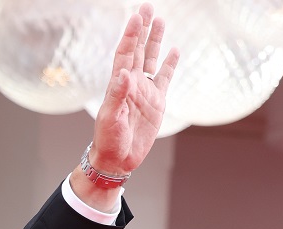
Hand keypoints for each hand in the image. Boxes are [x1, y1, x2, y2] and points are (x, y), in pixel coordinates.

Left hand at [91, 3, 180, 176]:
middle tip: (146, 7)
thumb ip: (118, 95)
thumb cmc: (108, 140)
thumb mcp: (111, 118)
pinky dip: (169, 64)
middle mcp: (131, 83)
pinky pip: (164, 77)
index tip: (136, 17)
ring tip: (160, 20)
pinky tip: (174, 50)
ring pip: (150, 59)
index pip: (125, 54)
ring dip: (155, 40)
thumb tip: (124, 74)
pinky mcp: (156, 101)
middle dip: (142, 29)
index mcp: (118, 85)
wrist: (117, 159)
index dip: (130, 35)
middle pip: (137, 50)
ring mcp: (144, 91)